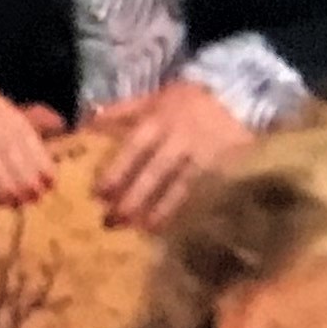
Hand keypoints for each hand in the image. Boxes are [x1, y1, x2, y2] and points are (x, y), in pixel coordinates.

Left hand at [84, 82, 253, 232]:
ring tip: (142, 229)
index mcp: (160, 119)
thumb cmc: (188, 101)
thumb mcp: (154, 98)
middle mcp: (180, 138)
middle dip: (133, 198)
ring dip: (159, 210)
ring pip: (179, 186)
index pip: (134, 148)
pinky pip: (199, 192)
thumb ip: (123, 111)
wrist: (237, 98)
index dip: (116, 171)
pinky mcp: (222, 168)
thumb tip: (89, 121)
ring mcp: (203, 155)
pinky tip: (170, 225)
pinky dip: (183, 209)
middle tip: (112, 221)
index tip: (98, 194)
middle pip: (155, 172)